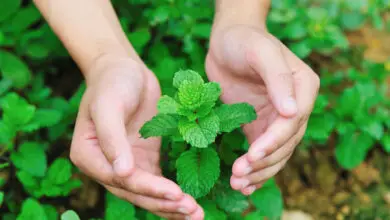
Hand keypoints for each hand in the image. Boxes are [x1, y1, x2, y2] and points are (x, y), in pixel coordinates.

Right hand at [70, 55, 203, 219]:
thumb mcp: (108, 105)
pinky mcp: (143, 159)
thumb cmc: (112, 83)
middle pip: (135, 192)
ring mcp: (126, 164)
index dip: (148, 188)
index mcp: (89, 155)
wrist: (124, 70)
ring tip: (196, 214)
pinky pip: (157, 181)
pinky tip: (189, 202)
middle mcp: (106, 166)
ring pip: (147, 193)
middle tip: (193, 211)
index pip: (120, 180)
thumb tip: (121, 173)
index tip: (175, 193)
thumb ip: (112, 139)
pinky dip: (171, 193)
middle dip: (163, 203)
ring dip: (170, 205)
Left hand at [206, 25, 319, 194]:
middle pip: (285, 143)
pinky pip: (261, 151)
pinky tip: (245, 184)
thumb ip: (277, 78)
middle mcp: (295, 106)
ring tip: (238, 183)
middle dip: (263, 162)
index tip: (252, 155)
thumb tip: (293, 112)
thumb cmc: (244, 41)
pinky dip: (255, 169)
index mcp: (303, 87)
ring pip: (275, 153)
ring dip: (259, 171)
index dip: (274, 141)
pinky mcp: (259, 125)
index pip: (292, 122)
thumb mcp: (261, 52)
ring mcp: (277, 118)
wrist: (226, 42)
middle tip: (239, 176)